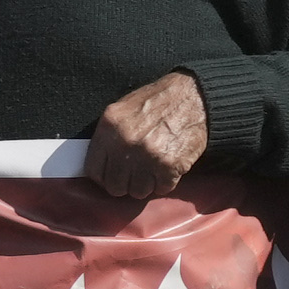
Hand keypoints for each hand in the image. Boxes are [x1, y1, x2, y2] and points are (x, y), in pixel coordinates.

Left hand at [85, 70, 211, 199]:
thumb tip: (100, 164)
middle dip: (126, 183)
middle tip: (136, 173)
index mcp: (109, 127)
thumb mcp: (123, 109)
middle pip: (115, 187)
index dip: (104, 177)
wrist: (193, 97)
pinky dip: (165, 182)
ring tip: (153, 169)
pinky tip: (168, 167)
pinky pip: (161, 188)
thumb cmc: (158, 102)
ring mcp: (147, 156)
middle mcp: (125, 143)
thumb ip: (108, 136)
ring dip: (146, 184)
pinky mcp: (169, 166)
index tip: (113, 176)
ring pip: (138, 192)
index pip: (94, 170)